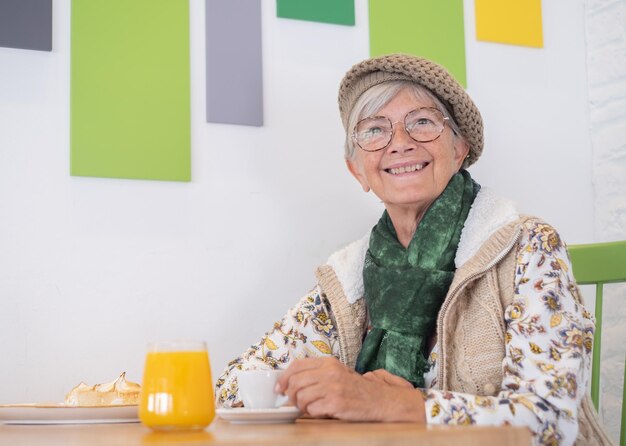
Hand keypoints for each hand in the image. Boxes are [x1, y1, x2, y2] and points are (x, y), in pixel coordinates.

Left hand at [275, 357, 425, 422]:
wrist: (380, 400)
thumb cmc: (357, 388)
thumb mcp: (337, 372)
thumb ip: (317, 373)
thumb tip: (291, 383)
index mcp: (328, 362)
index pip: (297, 365)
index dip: (284, 377)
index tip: (280, 387)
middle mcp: (330, 372)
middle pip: (296, 382)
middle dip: (290, 394)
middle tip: (293, 401)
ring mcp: (333, 388)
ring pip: (301, 397)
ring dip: (301, 406)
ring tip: (309, 408)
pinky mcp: (336, 403)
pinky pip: (313, 410)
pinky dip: (313, 413)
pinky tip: (321, 411)